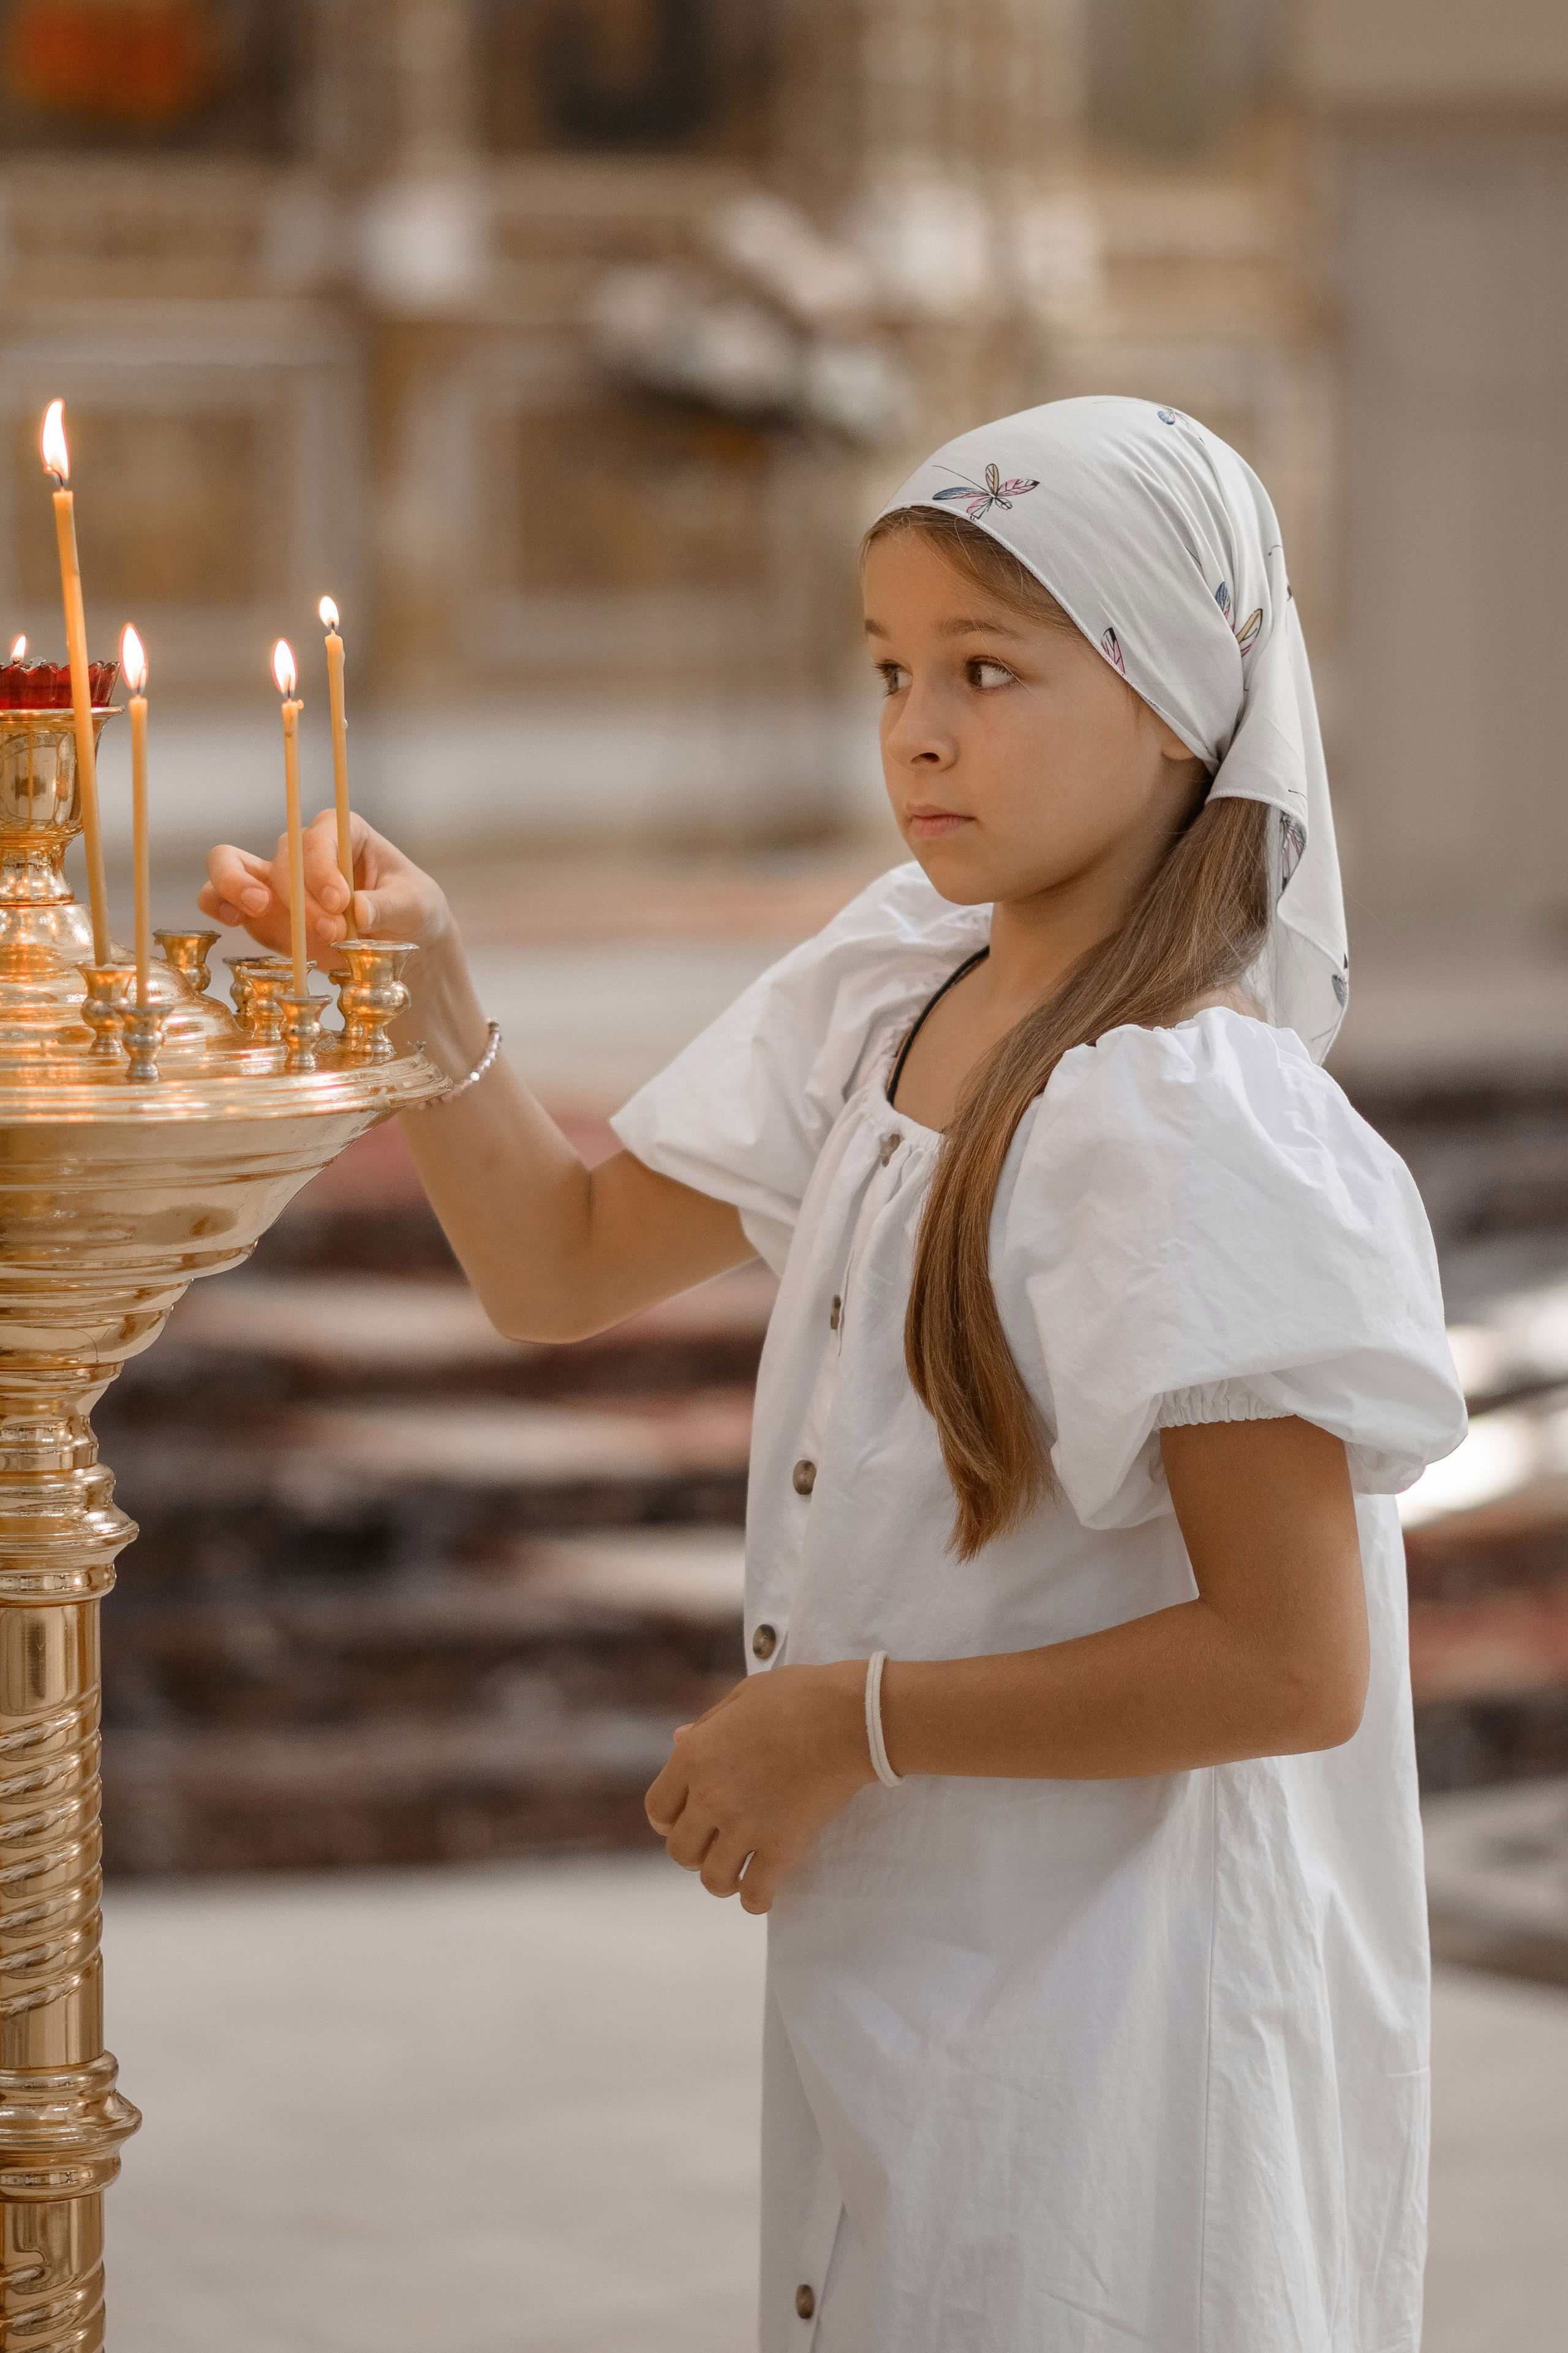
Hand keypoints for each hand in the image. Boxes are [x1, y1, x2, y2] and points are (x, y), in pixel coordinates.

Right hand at [199, 810, 451, 960]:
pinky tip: (230, 919)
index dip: (323, 866)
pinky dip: (217, 903)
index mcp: (344, 832)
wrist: (399, 944)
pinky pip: (219, 897)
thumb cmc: (411, 912)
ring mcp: (276, 878)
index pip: (320, 835)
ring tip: (257, 908)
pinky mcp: (259, 910)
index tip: (340, 902)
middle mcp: (304, 849)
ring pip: (232, 862)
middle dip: (303, 898)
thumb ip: (389, 906)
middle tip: (332, 931)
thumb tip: (358, 911)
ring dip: (238, 885)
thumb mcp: (416, 906)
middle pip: (283, 857)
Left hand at [645, 1661, 873, 1913]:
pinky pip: (756, 1894)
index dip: (669, 1819)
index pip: (658, 1809)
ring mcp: (745, 1826)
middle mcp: (710, 1797)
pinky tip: (762, 1892)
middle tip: (716, 1844)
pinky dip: (756, 1899)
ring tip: (738, 1871)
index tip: (686, 1820)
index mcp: (695, 1758)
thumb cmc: (799, 1696)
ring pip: (713, 1879)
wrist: (849, 1718)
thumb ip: (708, 1725)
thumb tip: (678, 1741)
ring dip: (723, 1878)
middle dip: (696, 1851)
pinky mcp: (782, 1848)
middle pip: (680, 1850)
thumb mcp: (742, 1696)